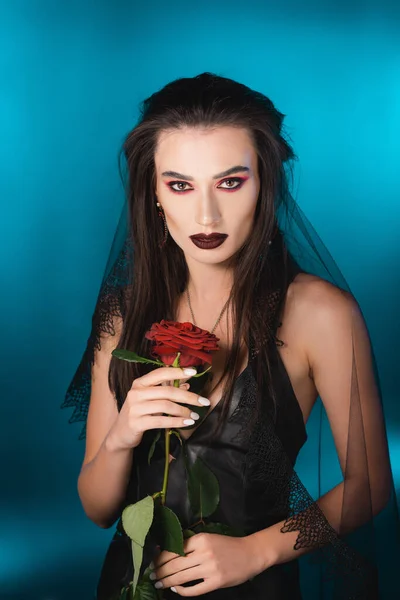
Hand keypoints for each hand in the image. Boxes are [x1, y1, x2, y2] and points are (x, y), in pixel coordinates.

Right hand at [106, 366, 209, 451]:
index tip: (194, 372)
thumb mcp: (151, 400)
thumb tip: (188, 385)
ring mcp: (134, 408)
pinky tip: (186, 423)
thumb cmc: (139, 413)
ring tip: (195, 416)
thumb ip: (167, 391)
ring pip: (166, 406)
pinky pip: (161, 421)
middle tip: (203, 402)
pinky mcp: (136, 423)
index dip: (178, 372)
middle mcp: (136, 393)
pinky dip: (176, 422)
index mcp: (139, 383)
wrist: (120, 434)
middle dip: (188, 397)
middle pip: (167, 391)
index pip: (160, 373)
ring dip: (184, 411)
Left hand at [150, 533, 264, 595]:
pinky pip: (193, 589)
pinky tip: (176, 589)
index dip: (160, 557)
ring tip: (158, 584)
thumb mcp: (209, 538)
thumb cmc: (228, 545)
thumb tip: (169, 552)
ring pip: (181, 577)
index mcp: (201, 539)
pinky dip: (182, 591)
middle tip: (151, 575)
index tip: (152, 562)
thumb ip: (192, 544)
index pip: (174, 549)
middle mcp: (204, 552)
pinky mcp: (216, 582)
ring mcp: (210, 568)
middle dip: (160, 571)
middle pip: (175, 564)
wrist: (251, 554)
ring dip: (167, 581)